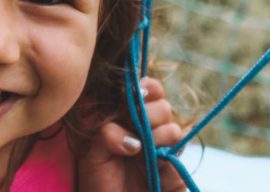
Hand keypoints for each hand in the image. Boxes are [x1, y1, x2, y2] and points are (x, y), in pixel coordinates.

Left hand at [75, 77, 186, 191]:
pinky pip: (177, 161)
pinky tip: (151, 172)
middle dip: (150, 113)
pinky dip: (164, 164)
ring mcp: (164, 151)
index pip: (147, 91)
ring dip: (156, 136)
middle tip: (135, 126)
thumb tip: (129, 136)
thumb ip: (106, 135)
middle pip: (163, 107)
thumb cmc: (97, 182)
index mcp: (129, 119)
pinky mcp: (174, 174)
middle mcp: (150, 132)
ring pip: (174, 130)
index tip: (137, 94)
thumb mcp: (92, 155)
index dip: (146, 88)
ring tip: (137, 152)